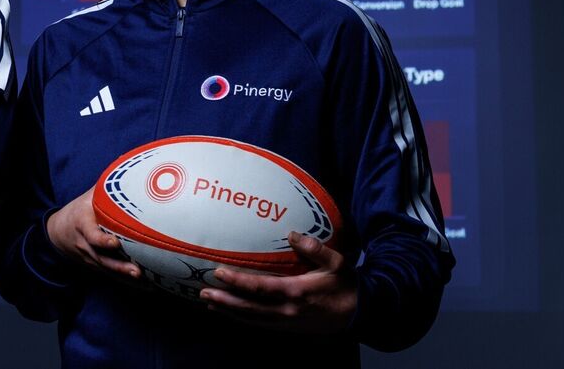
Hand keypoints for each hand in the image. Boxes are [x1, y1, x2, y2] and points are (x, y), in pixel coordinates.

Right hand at [45, 187, 140, 280]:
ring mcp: (90, 258)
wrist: (58, 232)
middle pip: (102, 259)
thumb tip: (129, 171)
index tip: (116, 243)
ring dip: (126, 277)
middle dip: (119, 267)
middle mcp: (85, 245)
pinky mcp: (96, 266)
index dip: (102, 240)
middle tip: (137, 271)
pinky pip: (112, 275)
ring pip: (108, 270)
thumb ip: (106, 189)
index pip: (91, 235)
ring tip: (145, 281)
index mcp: (82, 225)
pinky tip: (146, 286)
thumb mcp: (88, 197)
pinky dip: (127, 282)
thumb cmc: (79, 210)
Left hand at [198, 231, 356, 333]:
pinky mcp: (289, 328)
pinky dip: (243, 320)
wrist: (360, 314)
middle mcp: (288, 310)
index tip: (218, 273)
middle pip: (249, 308)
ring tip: (209, 303)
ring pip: (252, 319)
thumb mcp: (336, 262)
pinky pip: (260, 325)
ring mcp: (287, 323)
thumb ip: (315, 248)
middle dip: (224, 301)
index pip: (260, 287)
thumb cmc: (346, 284)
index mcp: (296, 292)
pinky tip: (231, 314)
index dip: (237, 281)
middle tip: (203, 293)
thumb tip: (292, 234)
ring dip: (229, 312)